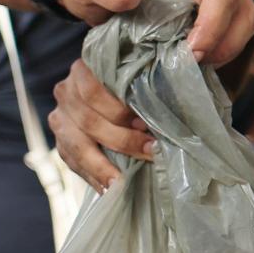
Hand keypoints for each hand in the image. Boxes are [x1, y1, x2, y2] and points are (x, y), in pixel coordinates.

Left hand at [46, 0, 253, 65]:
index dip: (213, 28)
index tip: (191, 54)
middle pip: (241, 7)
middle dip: (225, 41)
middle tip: (192, 64)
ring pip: (244, 18)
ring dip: (227, 46)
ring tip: (194, 64)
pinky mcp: (208, 3)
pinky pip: (232, 26)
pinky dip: (222, 46)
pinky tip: (194, 59)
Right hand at [48, 59, 154, 191]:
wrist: (114, 95)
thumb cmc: (140, 84)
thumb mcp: (147, 71)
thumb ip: (161, 74)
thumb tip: (193, 64)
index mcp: (86, 67)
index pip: (93, 88)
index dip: (118, 110)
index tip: (147, 126)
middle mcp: (67, 89)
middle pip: (87, 119)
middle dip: (120, 139)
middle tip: (150, 152)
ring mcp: (60, 114)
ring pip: (74, 142)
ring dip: (101, 163)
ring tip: (122, 182)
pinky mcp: (60, 138)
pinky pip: (69, 159)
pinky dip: (90, 175)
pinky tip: (109, 188)